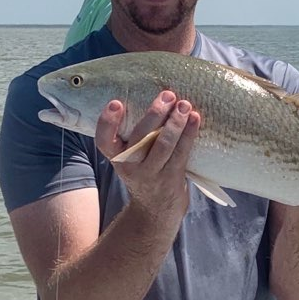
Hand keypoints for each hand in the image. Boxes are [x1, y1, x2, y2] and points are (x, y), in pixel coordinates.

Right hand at [94, 90, 199, 216]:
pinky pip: (181, 153)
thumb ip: (133, 132)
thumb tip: (150, 90)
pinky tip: (195, 118)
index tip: (116, 103)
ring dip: (175, 122)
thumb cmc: (145, 169)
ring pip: (163, 145)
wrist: (156, 209)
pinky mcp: (171, 178)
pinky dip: (189, 134)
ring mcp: (151, 174)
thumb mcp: (131, 155)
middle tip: (167, 95)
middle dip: (154, 114)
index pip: (104, 141)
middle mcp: (130, 166)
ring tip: (184, 104)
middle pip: (140, 138)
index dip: (107, 123)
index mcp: (116, 157)